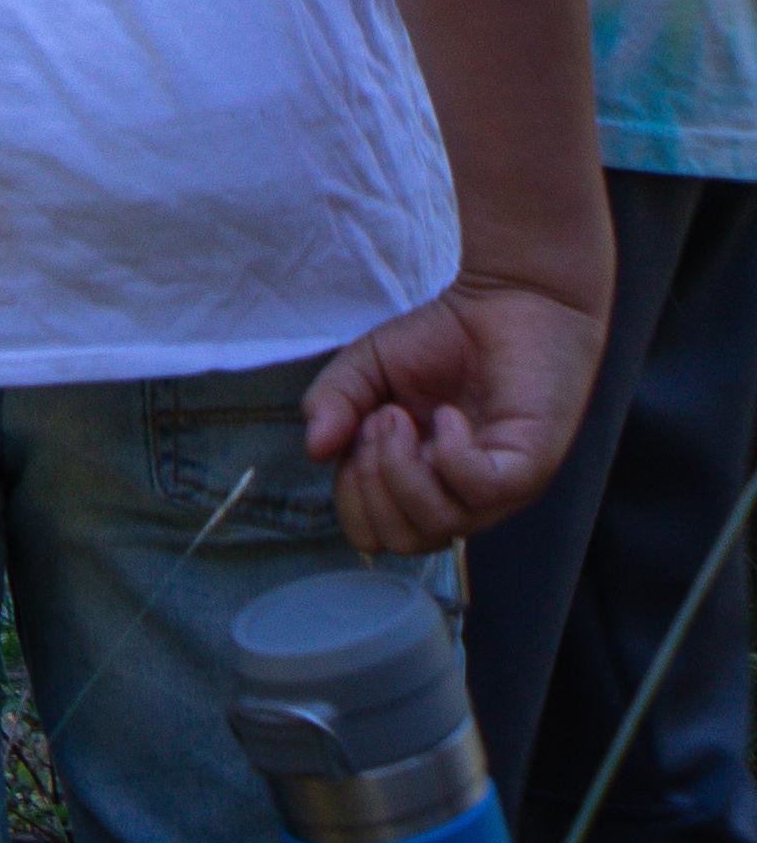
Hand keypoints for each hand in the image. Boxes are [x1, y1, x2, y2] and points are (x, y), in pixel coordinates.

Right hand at [309, 274, 603, 552]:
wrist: (509, 301)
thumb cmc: (443, 338)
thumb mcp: (365, 368)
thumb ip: (332, 403)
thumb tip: (313, 450)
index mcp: (419, 482)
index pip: (374, 534)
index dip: (352, 494)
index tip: (356, 432)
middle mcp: (460, 497)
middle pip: (402, 541)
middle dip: (371, 482)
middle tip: (380, 422)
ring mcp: (497, 489)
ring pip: (438, 524)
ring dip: (401, 466)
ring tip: (404, 416)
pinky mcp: (529, 468)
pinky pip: (476, 488)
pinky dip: (448, 453)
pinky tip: (450, 416)